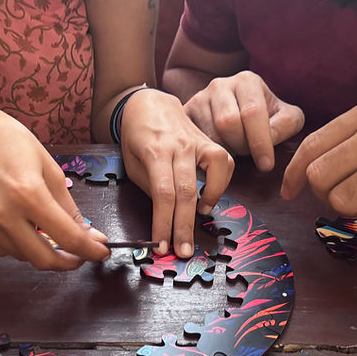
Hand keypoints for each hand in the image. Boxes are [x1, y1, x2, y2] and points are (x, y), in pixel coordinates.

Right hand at [0, 100, 110, 269]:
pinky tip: (20, 226)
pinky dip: (17, 245)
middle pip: (43, 259)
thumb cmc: (11, 144)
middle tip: (79, 255)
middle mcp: (3, 213)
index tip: (102, 252)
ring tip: (45, 231)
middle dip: (67, 262)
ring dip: (40, 251)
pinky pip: (1, 249)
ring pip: (22, 256)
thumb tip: (90, 236)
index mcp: (29, 194)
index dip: (90, 251)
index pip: (68, 237)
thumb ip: (69, 208)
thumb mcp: (49, 169)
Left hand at [120, 88, 233, 257]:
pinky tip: (209, 197)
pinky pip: (224, 162)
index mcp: (155, 152)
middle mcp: (180, 146)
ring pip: (214, 172)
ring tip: (200, 218)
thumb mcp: (132, 163)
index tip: (162, 245)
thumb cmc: (136, 136)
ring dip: (210, 200)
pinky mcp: (209, 141)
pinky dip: (221, 183)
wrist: (149, 104)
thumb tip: (166, 214)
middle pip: (186, 191)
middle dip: (185, 226)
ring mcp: (197, 141)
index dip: (164, 223)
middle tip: (184, 251)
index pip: (163, 194)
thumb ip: (151, 187)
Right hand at [184, 71, 303, 170]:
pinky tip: (217, 153)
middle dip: (241, 145)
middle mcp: (220, 85)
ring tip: (233, 150)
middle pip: (228, 123)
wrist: (233, 107)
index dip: (261, 142)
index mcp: (247, 81)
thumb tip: (271, 137)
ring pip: (210, 133)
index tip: (266, 165)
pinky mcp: (185, 114)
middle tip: (247, 153)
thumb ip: (288, 123)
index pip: (252, 113)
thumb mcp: (284, 115)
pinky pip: (193, 139)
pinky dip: (207, 153)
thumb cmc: (262, 116)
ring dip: (225, 150)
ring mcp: (199, 98)